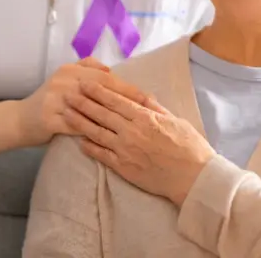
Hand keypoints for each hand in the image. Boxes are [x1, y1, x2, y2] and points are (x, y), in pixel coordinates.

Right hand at [19, 58, 148, 146]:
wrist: (18, 120)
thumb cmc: (48, 102)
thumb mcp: (64, 79)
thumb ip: (85, 69)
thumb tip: (109, 69)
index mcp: (70, 71)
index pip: (104, 77)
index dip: (126, 87)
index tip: (145, 96)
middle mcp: (63, 81)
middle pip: (100, 89)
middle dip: (125, 99)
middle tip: (146, 110)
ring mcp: (55, 99)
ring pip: (90, 108)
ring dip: (113, 117)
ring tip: (132, 125)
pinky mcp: (48, 118)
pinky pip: (76, 126)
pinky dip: (93, 131)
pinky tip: (109, 139)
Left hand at [63, 79, 215, 206]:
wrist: (193, 178)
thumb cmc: (189, 147)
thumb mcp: (175, 120)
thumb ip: (156, 108)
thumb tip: (142, 95)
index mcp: (144, 117)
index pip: (115, 100)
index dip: (98, 91)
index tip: (85, 83)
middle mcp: (131, 132)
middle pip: (101, 113)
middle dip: (83, 102)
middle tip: (68, 93)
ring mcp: (125, 150)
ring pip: (96, 132)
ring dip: (80, 122)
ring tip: (66, 113)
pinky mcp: (123, 168)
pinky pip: (101, 155)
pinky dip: (89, 147)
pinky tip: (79, 141)